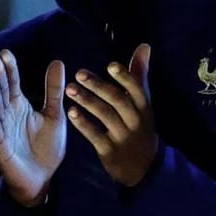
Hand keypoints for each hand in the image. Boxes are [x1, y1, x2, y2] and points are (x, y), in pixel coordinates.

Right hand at [0, 50, 65, 206]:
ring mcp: (1, 127)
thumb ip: (54, 90)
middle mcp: (8, 114)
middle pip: (0, 89)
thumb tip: (57, 61)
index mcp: (20, 105)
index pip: (12, 82)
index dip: (9, 68)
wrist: (43, 179)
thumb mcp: (54, 115)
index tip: (5, 52)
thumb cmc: (46, 148)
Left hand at [66, 44, 157, 186]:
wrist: (145, 169)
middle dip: (99, 86)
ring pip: (105, 116)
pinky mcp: (110, 151)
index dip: (124, 77)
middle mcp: (135, 120)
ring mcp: (122, 137)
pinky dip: (84, 124)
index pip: (136, 89)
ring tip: (70, 89)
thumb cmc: (140, 127)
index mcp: (143, 107)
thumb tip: (144, 46)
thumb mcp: (143, 104)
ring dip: (87, 101)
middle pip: (118, 101)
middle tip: (79, 73)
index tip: (110, 65)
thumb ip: (139, 75)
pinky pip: (95, 136)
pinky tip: (70, 112)